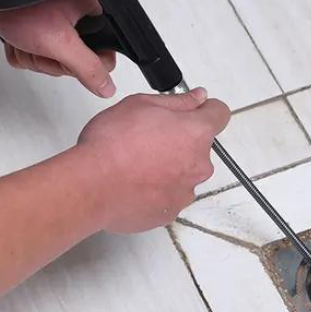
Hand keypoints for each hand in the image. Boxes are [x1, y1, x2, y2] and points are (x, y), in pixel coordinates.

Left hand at [0, 0, 117, 97]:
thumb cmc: (18, 6)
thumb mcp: (60, 43)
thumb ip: (88, 68)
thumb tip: (107, 87)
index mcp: (91, 13)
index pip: (101, 58)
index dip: (77, 64)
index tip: (62, 54)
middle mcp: (75, 16)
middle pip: (73, 62)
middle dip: (48, 59)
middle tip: (39, 43)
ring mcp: (54, 21)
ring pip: (50, 60)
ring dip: (32, 56)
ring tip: (23, 37)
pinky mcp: (34, 26)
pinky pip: (34, 55)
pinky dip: (21, 52)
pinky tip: (16, 37)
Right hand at [78, 88, 230, 232]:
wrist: (91, 186)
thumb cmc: (112, 144)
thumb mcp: (141, 104)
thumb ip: (178, 101)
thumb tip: (197, 98)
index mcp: (196, 133)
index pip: (219, 114)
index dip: (205, 110)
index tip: (192, 111)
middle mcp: (198, 165)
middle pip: (199, 147)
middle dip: (180, 141)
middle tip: (149, 137)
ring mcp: (185, 192)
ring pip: (184, 173)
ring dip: (169, 167)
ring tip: (137, 163)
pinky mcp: (169, 212)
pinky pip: (169, 195)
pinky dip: (156, 189)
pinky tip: (134, 183)